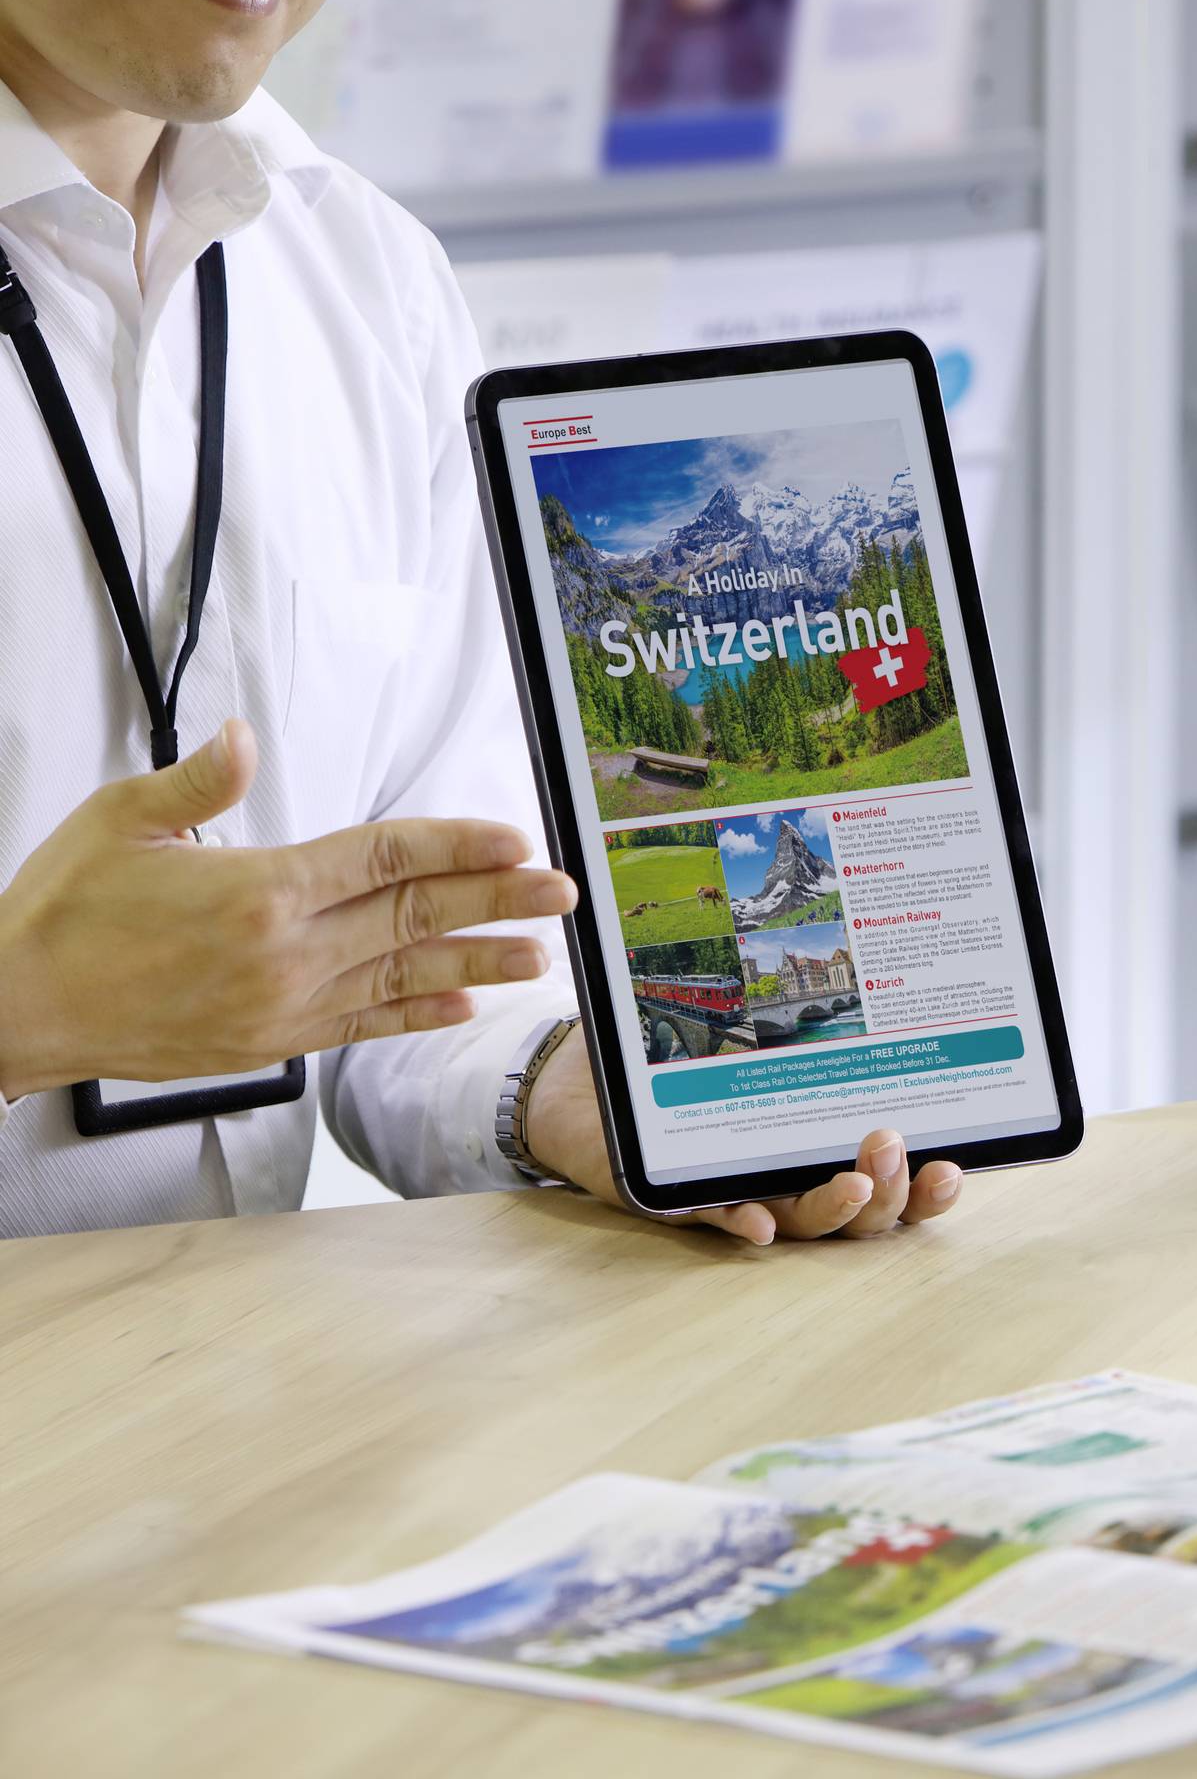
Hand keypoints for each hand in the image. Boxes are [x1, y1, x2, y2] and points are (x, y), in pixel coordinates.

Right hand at [0, 719, 574, 1099]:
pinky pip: (364, 1023)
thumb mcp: (119, 823)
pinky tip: (461, 1003)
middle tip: (560, 889)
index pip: (384, 858)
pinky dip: (416, 1012)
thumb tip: (241, 735)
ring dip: (479, 962)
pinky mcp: (271, 1043)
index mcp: (257, 893)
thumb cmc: (62, 917)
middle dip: (497, 900)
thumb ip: (196, 778)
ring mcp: (281, 1006)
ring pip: (404, 976)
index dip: (457, 845)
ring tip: (539, 954)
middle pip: (414, 917)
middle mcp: (283, 955)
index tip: (513, 838)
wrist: (16, 1010)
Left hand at [524, 1041, 964, 1244]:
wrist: (578, 1088)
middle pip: (861, 1210)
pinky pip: (712, 1216)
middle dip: (891, 1188)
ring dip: (833, 1208)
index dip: (925, 1188)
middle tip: (892, 1143)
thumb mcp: (747, 1023)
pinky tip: (759, 1219)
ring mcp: (738, 1188)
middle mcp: (787, 1176)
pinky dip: (739, 1220)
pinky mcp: (676, 1194)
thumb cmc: (678, 1056)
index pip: (889, 1178)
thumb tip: (860, 919)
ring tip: (856, 1182)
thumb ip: (793, 999)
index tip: (952, 1166)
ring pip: (802, 1223)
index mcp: (816, 1143)